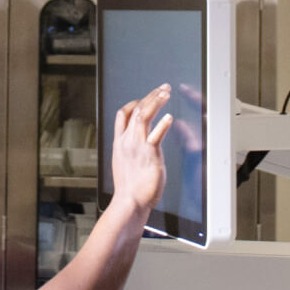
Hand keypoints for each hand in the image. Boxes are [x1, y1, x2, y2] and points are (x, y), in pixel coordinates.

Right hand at [108, 84, 171, 209]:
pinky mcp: (149, 154)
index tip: (146, 97)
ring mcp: (137, 146)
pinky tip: (170, 117)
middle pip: (137, 109)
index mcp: (120, 142)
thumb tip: (138, 145)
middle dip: (151, 95)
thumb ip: (130, 150)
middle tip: (163, 88)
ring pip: (145, 115)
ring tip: (166, 93)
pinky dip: (163, 124)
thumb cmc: (130, 187)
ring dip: (156, 101)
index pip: (123, 113)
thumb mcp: (124, 163)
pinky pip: (156, 134)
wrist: (129, 202)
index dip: (135, 102)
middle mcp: (127, 140)